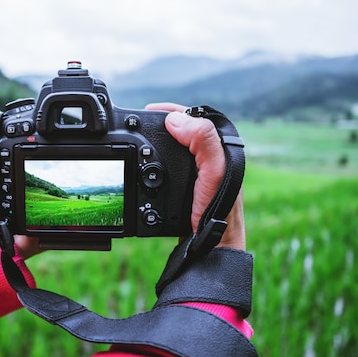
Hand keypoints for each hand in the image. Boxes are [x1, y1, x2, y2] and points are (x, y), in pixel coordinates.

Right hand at [145, 103, 245, 249]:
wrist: (210, 245)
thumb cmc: (218, 210)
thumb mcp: (215, 170)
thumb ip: (202, 140)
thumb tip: (175, 120)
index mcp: (218, 147)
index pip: (195, 117)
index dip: (172, 110)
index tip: (150, 111)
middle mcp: (208, 157)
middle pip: (182, 130)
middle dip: (161, 124)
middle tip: (139, 124)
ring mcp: (196, 173)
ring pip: (172, 148)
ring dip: (155, 143)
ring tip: (139, 139)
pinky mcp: (185, 186)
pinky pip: (166, 166)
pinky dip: (153, 162)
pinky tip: (144, 165)